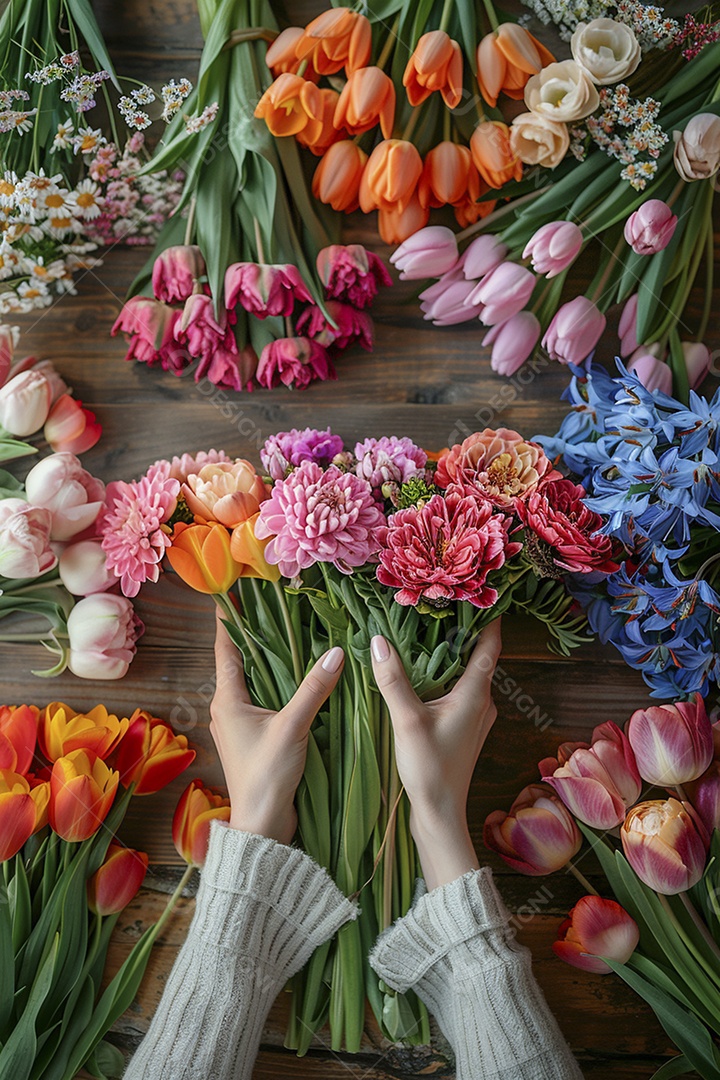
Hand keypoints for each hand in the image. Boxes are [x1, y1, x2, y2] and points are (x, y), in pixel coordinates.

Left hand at [210, 612, 344, 844]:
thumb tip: (337, 652)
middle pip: (239, 662)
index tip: (230, 593)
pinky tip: (297, 681)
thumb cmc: (267, 775)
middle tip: (268, 605)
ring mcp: (239, 725)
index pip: (226, 648)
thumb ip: (314, 689)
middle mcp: (227, 708)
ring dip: (266, 662)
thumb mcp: (293, 727)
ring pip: (252, 683)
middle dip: (252, 635)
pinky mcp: (253, 739)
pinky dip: (277, 686)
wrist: (262, 825)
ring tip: (286, 635)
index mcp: (226, 699)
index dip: (228, 620)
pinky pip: (263, 701)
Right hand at [370, 620, 501, 889]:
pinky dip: (447, 674)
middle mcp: (482, 701)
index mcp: (475, 694)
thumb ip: (394, 680)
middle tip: (445, 602)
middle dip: (466, 629)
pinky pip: (460, 690)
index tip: (482, 591)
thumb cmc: (429, 769)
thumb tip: (379, 640)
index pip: (490, 645)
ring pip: (469, 674)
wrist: (440, 815)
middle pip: (480, 656)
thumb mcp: (407, 721)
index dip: (489, 617)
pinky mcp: (464, 728)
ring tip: (432, 629)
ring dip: (455, 653)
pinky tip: (425, 671)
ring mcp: (475, 716)